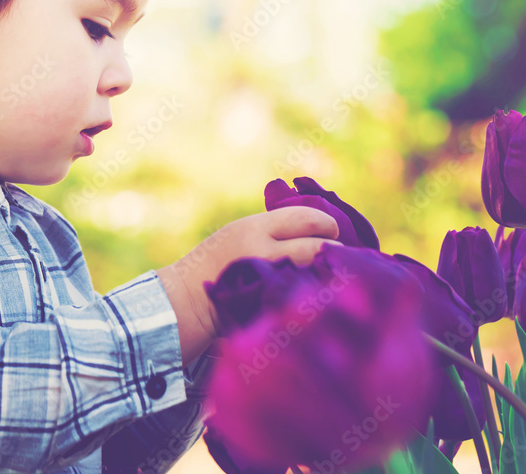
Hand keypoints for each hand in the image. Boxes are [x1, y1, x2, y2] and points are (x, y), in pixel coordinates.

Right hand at [157, 206, 339, 363]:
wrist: (187, 298)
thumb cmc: (222, 262)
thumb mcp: (242, 233)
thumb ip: (276, 229)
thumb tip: (322, 226)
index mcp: (254, 228)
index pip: (306, 218)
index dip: (326, 224)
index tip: (332, 231)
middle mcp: (261, 252)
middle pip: (316, 246)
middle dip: (334, 250)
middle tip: (338, 254)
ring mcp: (265, 282)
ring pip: (314, 273)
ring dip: (326, 273)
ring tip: (331, 274)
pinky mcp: (267, 306)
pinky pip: (302, 298)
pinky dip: (313, 294)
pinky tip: (315, 295)